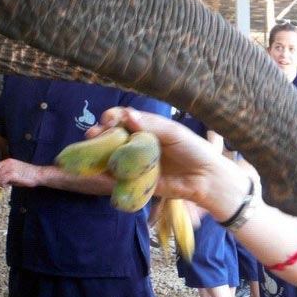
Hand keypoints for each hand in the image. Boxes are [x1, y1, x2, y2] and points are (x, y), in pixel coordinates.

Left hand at [0, 159, 42, 186]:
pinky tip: (7, 186)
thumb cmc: (28, 175)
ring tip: (4, 186)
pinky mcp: (13, 174)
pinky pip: (1, 180)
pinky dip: (2, 185)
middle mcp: (7, 163)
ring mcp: (10, 168)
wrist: (39, 174)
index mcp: (7, 161)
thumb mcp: (14, 171)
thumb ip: (4, 173)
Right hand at [93, 107, 232, 208]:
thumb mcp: (175, 133)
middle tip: (93, 133)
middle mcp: (140, 144)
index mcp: (149, 128)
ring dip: (99, 152)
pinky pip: (118, 177)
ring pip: (113, 156)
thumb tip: (128, 115)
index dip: (114, 117)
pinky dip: (106, 174)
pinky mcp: (137, 181)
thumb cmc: (194, 150)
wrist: (206, 178)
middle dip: (102, 133)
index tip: (107, 118)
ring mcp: (137, 163)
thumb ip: (152, 125)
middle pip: (115, 137)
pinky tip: (96, 170)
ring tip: (90, 148)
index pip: (126, 119)